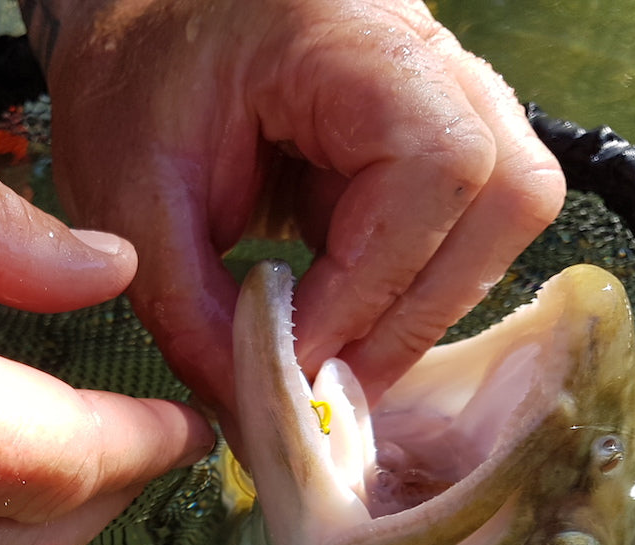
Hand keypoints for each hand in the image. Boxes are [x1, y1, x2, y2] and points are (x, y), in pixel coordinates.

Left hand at [36, 0, 565, 427]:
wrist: (139, 25)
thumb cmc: (127, 81)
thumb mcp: (132, 200)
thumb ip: (191, 312)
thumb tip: (251, 416)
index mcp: (349, 35)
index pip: (432, 169)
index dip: (373, 286)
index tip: (298, 359)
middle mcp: (423, 50)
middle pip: (507, 193)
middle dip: (419, 310)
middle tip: (334, 382)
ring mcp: (439, 87)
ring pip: (506, 211)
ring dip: (424, 304)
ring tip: (338, 359)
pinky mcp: (427, 132)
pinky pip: (464, 222)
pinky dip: (409, 287)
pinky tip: (342, 319)